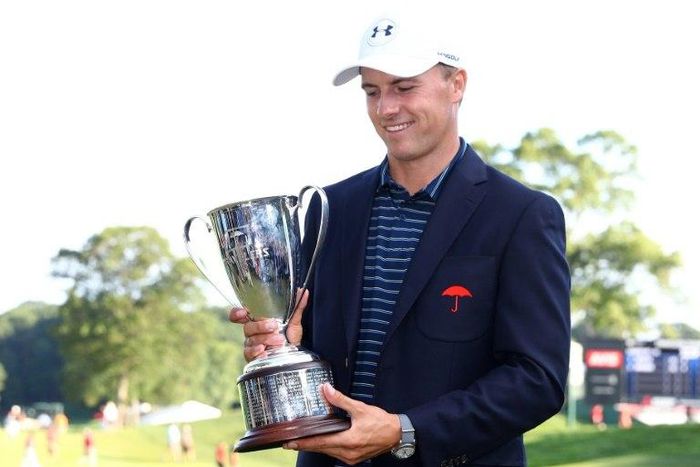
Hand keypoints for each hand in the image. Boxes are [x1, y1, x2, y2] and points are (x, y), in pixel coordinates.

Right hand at [228, 289, 307, 361]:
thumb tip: (303, 292)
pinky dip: (257, 351)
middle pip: (247, 327)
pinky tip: (265, 350)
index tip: (243, 312)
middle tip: (274, 327)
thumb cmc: (291, 337)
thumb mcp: (295, 321)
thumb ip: (297, 306)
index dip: (237, 313)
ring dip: (265, 339)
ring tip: (280, 340)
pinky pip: (250, 353)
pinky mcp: (253, 357)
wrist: (294, 355)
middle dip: (260, 326)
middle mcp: (253, 332)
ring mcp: (252, 345)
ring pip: (251, 340)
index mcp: (259, 321)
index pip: (240, 315)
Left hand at [283, 384, 401, 464]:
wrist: (397, 434)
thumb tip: (325, 389)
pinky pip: (335, 454)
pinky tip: (322, 442)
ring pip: (328, 452)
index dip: (303, 443)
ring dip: (316, 447)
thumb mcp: (360, 408)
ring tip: (303, 441)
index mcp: (348, 441)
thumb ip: (340, 400)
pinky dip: (327, 448)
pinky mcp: (354, 458)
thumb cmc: (381, 422)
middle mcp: (348, 453)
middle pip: (321, 450)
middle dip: (305, 446)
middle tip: (290, 443)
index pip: (320, 443)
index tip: (290, 443)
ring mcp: (351, 458)